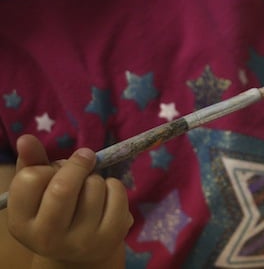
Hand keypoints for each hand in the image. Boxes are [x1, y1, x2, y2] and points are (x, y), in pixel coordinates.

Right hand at [7, 135, 131, 266]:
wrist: (81, 248)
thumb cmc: (55, 210)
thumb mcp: (38, 191)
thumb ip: (31, 163)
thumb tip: (26, 139)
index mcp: (22, 223)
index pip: (31, 179)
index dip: (47, 167)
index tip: (54, 169)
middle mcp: (48, 237)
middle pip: (64, 186)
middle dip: (77, 165)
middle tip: (85, 159)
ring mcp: (81, 241)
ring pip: (94, 186)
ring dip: (96, 177)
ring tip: (89, 188)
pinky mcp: (111, 237)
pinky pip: (117, 192)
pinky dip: (114, 185)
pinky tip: (106, 196)